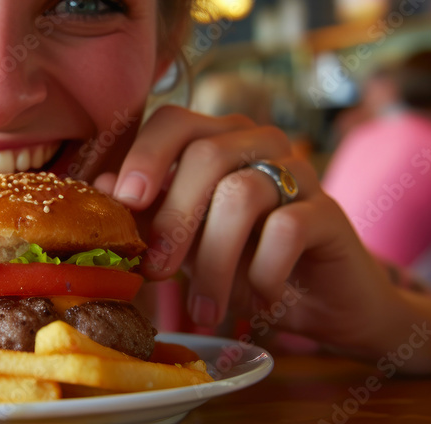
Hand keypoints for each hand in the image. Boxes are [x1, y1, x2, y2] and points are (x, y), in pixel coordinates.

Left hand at [94, 105, 394, 351]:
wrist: (320, 301)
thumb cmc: (241, 260)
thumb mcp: (185, 237)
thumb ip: (149, 210)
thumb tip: (101, 188)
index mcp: (215, 139)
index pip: (174, 120)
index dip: (145, 154)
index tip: (127, 201)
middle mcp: (258, 143)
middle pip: (205, 156)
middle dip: (173, 220)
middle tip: (156, 273)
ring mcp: (298, 172)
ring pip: (241, 194)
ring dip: (214, 262)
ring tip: (204, 310)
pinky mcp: (329, 212)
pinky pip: (287, 229)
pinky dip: (262, 273)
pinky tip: (258, 302)